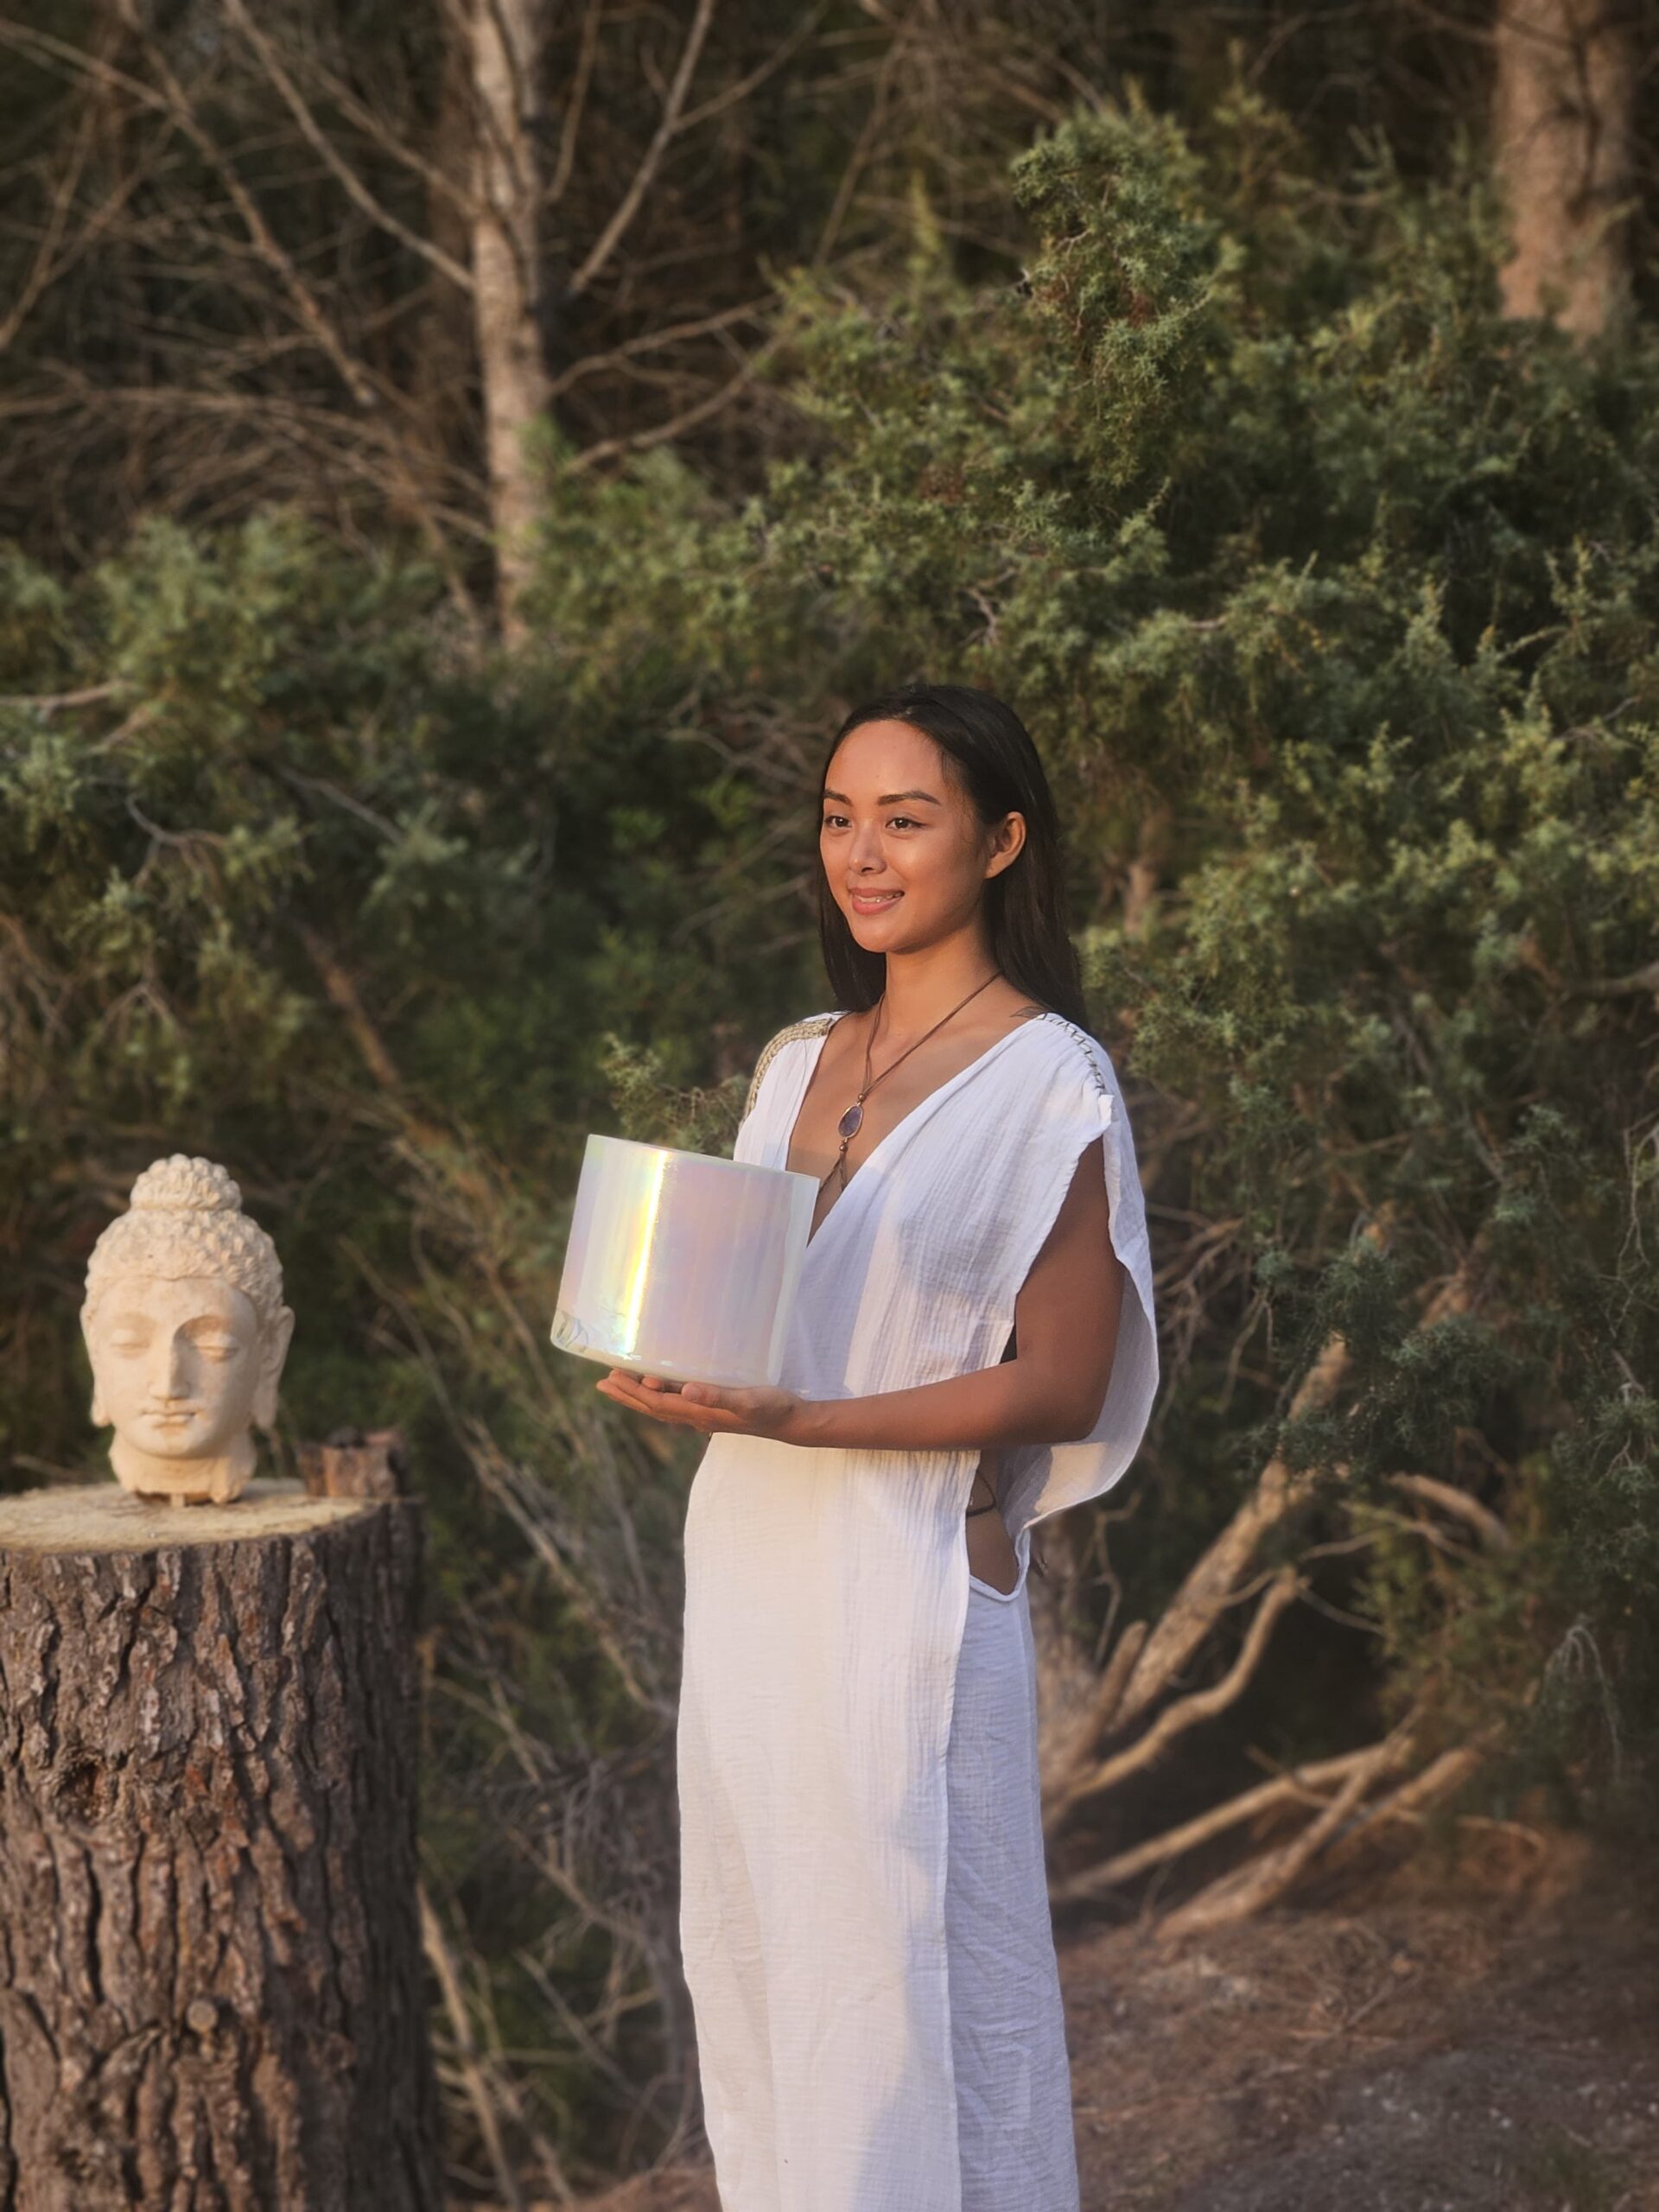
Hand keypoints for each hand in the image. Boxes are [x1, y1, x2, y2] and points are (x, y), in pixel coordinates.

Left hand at [594, 1367, 811, 1441]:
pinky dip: (662, 1395)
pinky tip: (663, 1389)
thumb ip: (716, 1396)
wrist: (791, 1423)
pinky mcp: (714, 1410)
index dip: (631, 1392)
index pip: (655, 1403)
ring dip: (640, 1397)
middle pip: (653, 1407)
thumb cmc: (771, 1409)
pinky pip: (679, 1403)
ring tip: (622, 1385)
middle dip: (627, 1396)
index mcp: (699, 1412)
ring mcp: (705, 1415)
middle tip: (602, 1383)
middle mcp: (696, 1416)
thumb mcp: (746, 1401)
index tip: (609, 1379)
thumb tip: (684, 1390)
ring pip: (664, 1407)